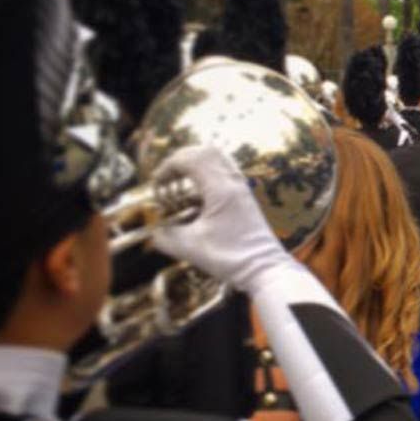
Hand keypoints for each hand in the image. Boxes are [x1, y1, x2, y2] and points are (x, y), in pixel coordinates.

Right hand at [150, 146, 295, 293]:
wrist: (266, 269)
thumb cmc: (231, 258)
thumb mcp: (190, 248)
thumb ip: (165, 236)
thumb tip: (153, 230)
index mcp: (221, 189)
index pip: (191, 158)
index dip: (168, 166)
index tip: (156, 185)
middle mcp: (234, 182)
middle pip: (206, 151)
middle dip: (181, 160)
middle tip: (167, 179)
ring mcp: (242, 188)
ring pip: (218, 159)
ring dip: (195, 166)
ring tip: (180, 186)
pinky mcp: (245, 198)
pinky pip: (225, 173)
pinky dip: (207, 176)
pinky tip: (197, 198)